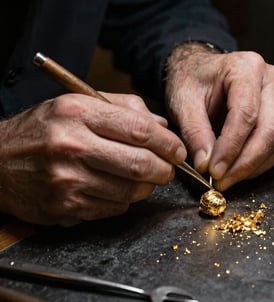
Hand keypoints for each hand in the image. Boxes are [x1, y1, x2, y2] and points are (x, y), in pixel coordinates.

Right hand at [0, 92, 185, 225]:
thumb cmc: (43, 130)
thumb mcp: (78, 103)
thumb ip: (124, 108)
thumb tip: (162, 126)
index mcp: (78, 112)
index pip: (140, 130)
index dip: (168, 143)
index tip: (178, 150)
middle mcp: (72, 146)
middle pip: (140, 164)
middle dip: (164, 169)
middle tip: (168, 168)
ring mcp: (67, 181)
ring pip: (131, 191)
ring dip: (147, 187)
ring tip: (145, 178)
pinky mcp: (66, 207)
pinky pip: (114, 208)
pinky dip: (126, 200)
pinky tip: (118, 188)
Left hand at [165, 43, 273, 190]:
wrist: (200, 71)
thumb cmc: (192, 81)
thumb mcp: (183, 102)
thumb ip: (195, 132)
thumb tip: (206, 164)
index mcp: (246, 68)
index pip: (246, 115)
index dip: (231, 148)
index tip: (214, 171)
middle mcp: (271, 80)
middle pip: (269, 131)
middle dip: (245, 163)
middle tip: (222, 181)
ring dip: (254, 167)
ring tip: (227, 178)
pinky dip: (260, 163)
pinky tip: (239, 170)